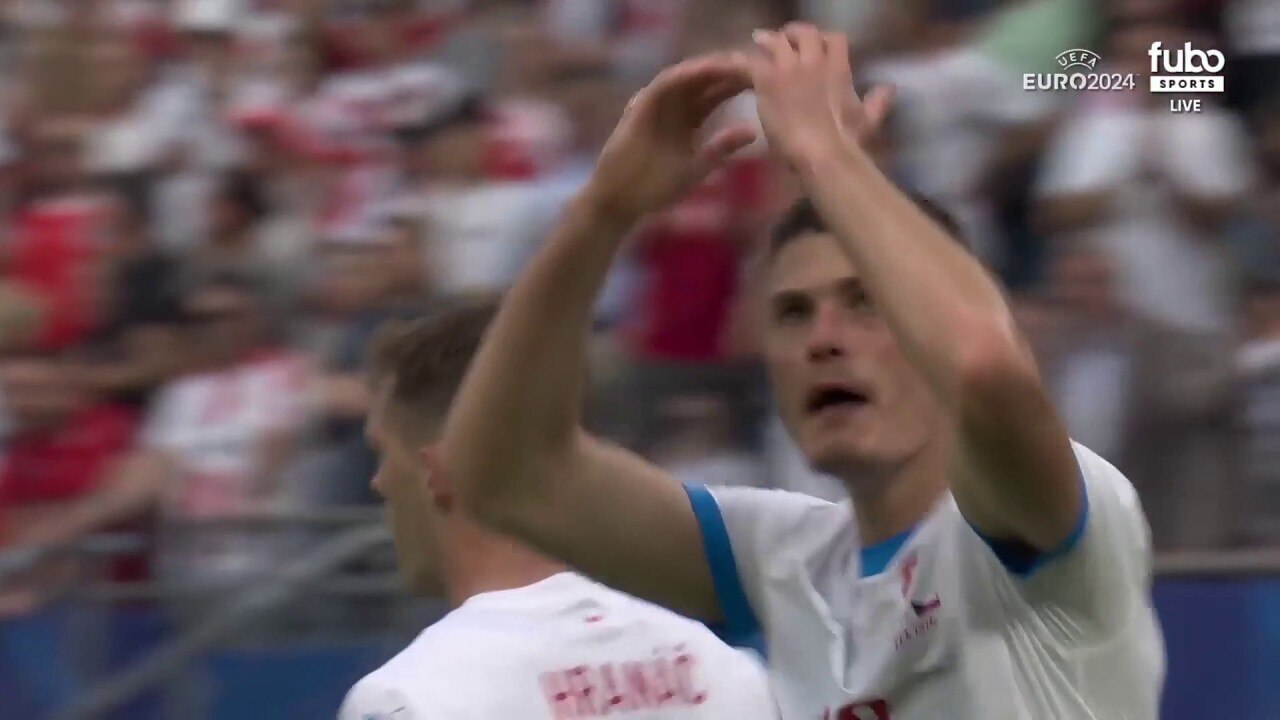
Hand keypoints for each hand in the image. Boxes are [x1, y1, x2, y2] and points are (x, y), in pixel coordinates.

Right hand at [584, 53, 756, 222]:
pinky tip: (704, 70)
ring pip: (686, 76)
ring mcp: (657, 105)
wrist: (622, 201)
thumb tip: (752, 131)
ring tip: (733, 62)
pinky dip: (683, 75)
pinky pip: (663, 84)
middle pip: (704, 79)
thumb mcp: (698, 168)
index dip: (738, 84)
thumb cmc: (656, 188)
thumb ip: (721, 147)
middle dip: (728, 70)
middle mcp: (674, 107)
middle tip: (754, 62)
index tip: (763, 78)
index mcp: (689, 120)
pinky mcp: (641, 107)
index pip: (716, 93)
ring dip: (709, 67)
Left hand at [747, 23, 893, 170]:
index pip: (834, 38)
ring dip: (769, 42)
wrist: (819, 152)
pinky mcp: (767, 81)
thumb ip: (878, 101)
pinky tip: (744, 68)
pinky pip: (754, 61)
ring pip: (776, 41)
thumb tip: (890, 88)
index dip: (825, 40)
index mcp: (838, 68)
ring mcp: (788, 69)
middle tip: (785, 41)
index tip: (818, 47)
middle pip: (804, 33)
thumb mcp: (868, 119)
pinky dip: (749, 63)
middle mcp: (813, 61)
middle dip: (795, 35)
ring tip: (761, 44)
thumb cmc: (846, 140)